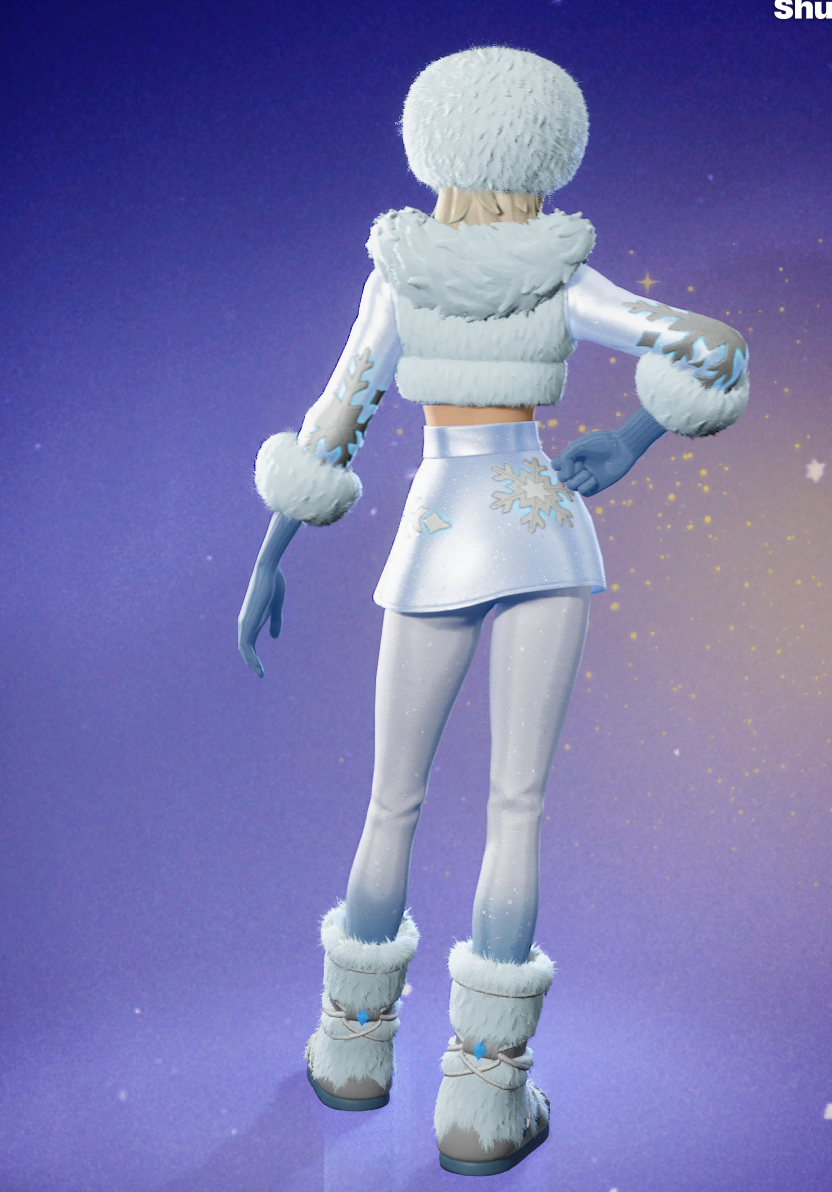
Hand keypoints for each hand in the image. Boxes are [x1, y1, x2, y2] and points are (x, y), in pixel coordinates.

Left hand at [237, 512, 299, 677]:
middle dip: (252, 661)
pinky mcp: (247, 621)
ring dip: (251, 662)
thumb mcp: (275, 607)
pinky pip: (245, 644)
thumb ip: (275, 621)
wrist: (268, 571)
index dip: (254, 655)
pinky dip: (250, 656)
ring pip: (244, 649)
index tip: (261, 667)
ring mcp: (245, 622)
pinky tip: (256, 665)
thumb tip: (273, 637)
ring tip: (260, 673)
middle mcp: (245, 622)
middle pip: (245, 647)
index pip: (250, 641)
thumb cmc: (273, 584)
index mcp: (252, 618)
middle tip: (261, 673)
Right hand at [552, 430, 636, 496]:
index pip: (556, 467)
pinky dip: (586, 485)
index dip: (560, 464)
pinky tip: (595, 478)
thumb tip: (566, 478)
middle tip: (582, 463)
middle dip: (569, 471)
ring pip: (571, 486)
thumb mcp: (577, 446)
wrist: (622, 447)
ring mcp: (586, 478)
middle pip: (561, 478)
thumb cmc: (600, 443)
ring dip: (578, 478)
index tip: (570, 457)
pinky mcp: (596, 486)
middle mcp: (578, 468)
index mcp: (573, 458)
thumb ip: (564, 459)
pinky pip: (583, 492)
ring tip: (589, 471)